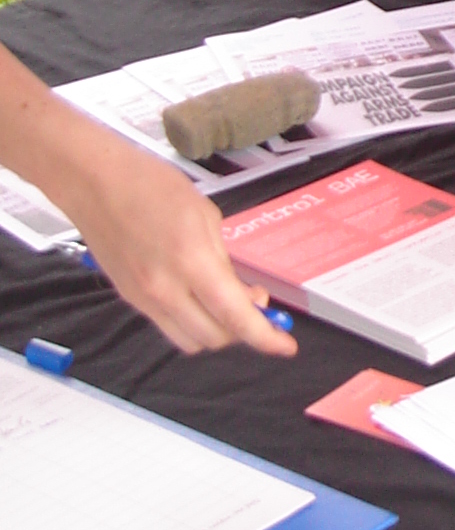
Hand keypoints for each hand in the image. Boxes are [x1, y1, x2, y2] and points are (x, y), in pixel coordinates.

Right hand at [49, 117, 294, 357]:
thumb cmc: (152, 186)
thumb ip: (225, 260)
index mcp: (192, 262)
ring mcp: (144, 299)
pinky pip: (167, 327)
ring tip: (226, 302)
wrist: (95, 184)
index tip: (285, 345)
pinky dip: (191, 322)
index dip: (265, 337)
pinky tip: (198, 298)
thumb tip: (242, 293)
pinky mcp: (130, 299)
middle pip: (215, 337)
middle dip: (243, 330)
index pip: (235, 316)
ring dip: (215, 330)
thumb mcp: (205, 215)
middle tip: (256, 304)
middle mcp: (166, 290)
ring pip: (190, 340)